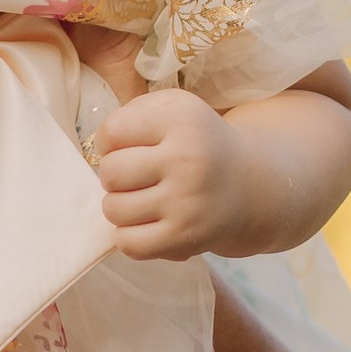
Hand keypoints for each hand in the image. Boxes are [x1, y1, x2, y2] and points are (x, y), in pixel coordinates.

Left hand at [96, 89, 251, 259]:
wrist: (251, 186)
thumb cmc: (198, 143)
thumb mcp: (176, 107)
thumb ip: (134, 111)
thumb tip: (99, 144)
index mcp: (183, 121)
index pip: (112, 132)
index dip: (110, 141)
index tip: (128, 147)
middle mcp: (188, 160)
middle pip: (109, 172)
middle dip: (114, 175)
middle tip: (135, 176)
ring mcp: (187, 202)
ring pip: (113, 210)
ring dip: (120, 206)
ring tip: (142, 198)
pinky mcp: (185, 238)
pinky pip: (128, 243)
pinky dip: (129, 236)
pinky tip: (147, 223)